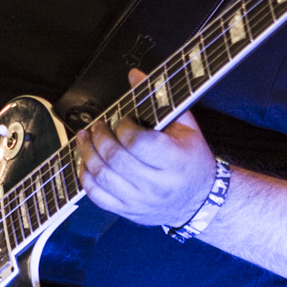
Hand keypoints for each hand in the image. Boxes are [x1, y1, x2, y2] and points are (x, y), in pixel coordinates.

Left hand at [76, 70, 215, 228]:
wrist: (201, 200)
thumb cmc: (193, 161)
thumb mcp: (187, 128)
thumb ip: (160, 100)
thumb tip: (134, 75)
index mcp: (175, 162)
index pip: (138, 143)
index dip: (124, 127)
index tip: (123, 120)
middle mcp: (158, 185)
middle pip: (115, 159)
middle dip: (100, 137)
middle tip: (98, 126)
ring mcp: (141, 201)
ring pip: (103, 178)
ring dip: (87, 154)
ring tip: (85, 139)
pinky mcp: (129, 211)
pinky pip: (98, 197)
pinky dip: (86, 178)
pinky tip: (86, 163)